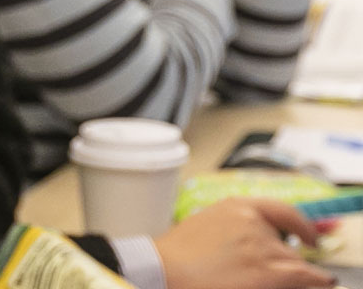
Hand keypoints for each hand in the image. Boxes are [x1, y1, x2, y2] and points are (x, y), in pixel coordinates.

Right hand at [154, 198, 335, 288]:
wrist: (166, 269)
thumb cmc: (177, 254)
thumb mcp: (207, 225)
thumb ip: (234, 227)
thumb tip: (254, 242)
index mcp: (236, 206)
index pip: (281, 210)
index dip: (300, 225)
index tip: (309, 235)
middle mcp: (254, 222)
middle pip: (287, 242)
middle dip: (286, 256)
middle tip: (275, 270)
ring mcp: (264, 247)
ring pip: (295, 262)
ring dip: (292, 272)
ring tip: (271, 279)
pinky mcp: (270, 272)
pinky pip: (307, 276)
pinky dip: (317, 279)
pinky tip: (322, 281)